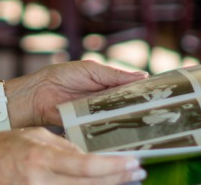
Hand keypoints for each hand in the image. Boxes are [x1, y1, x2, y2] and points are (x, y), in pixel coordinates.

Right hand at [0, 127, 146, 184]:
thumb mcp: (33, 136)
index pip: (87, 166)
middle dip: (118, 181)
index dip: (115, 167)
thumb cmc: (1, 146)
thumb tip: (93, 154)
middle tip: (138, 173)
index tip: (134, 162)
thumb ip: (62, 146)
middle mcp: (39, 181)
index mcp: (40, 158)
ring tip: (125, 182)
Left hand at [8, 61, 147, 127]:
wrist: (37, 94)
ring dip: (128, 118)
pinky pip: (104, 129)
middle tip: (159, 109)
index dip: (144, 91)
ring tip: (146, 120)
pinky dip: (113, 129)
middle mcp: (105, 100)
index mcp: (107, 83)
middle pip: (127, 104)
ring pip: (118, 117)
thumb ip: (115, 75)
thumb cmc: (62, 76)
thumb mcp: (91, 70)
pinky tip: (124, 130)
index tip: (162, 94)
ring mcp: (97, 114)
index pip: (131, 88)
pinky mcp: (89, 127)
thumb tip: (144, 76)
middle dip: (140, 106)